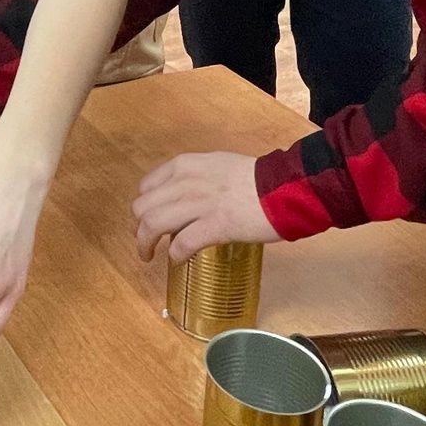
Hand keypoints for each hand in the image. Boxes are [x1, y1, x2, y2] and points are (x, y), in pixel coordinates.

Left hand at [133, 151, 278, 264]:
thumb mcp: (216, 166)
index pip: (146, 187)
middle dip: (139, 229)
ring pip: (152, 226)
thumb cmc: (256, 179)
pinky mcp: (214, 226)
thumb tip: (180, 200)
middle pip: (142, 209)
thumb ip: (194, 179)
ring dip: (146, 245)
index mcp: (185, 165)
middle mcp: (186, 182)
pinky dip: (175, 255)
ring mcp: (199, 204)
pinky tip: (178, 259)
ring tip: (149, 256)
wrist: (285, 188)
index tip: (147, 220)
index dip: (143, 207)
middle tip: (146, 242)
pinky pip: (181, 244)